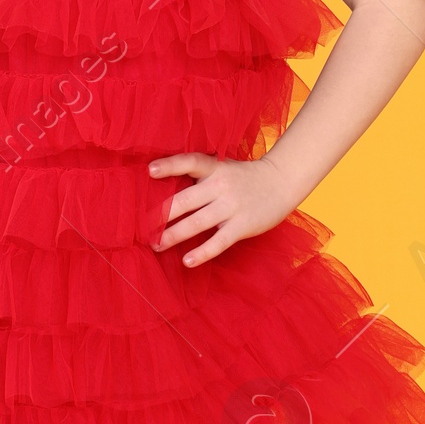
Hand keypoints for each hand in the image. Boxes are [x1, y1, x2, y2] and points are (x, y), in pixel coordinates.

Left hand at [148, 151, 298, 266]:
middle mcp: (220, 186)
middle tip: (143, 228)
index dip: (169, 166)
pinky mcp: (241, 226)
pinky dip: (201, 253)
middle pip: (185, 200)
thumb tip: (166, 191)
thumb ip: (200, 176)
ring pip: (196, 223)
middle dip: (161, 216)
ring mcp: (231, 207)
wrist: (281, 182)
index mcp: (214, 168)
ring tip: (157, 245)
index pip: (189, 162)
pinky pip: (217, 242)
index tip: (149, 171)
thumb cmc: (244, 177)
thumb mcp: (222, 168)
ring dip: (173, 235)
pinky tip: (187, 261)